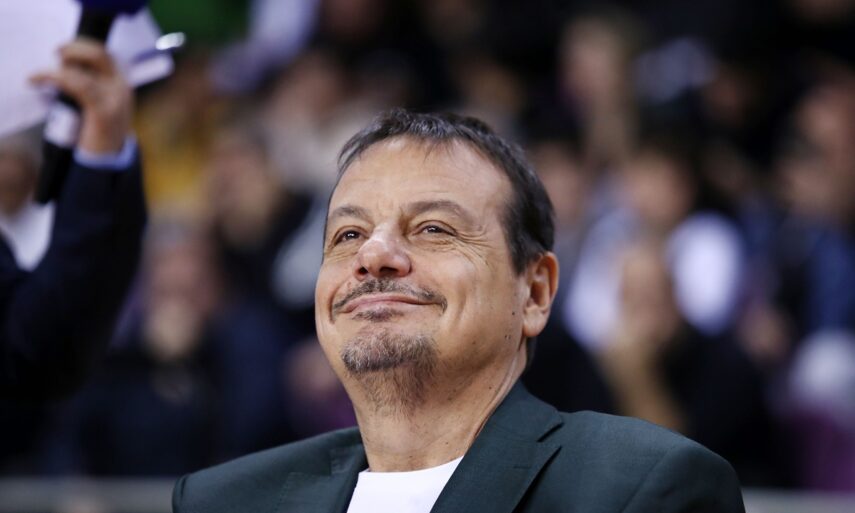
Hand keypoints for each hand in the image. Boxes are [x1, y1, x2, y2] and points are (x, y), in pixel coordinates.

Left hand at [30, 39, 132, 153]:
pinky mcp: (102, 111)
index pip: (104, 55)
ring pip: (85, 68)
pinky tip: (36, 80)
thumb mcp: (97, 106)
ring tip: (41, 76)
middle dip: (74, 49)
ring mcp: (115, 99)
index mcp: (121, 86)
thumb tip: (67, 68)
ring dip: (59, 67)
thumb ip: (89, 87)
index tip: (64, 52)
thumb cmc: (97, 136)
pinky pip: (76, 84)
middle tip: (56, 54)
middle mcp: (122, 89)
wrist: (107, 164)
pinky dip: (52, 77)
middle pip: (99, 54)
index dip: (82, 47)